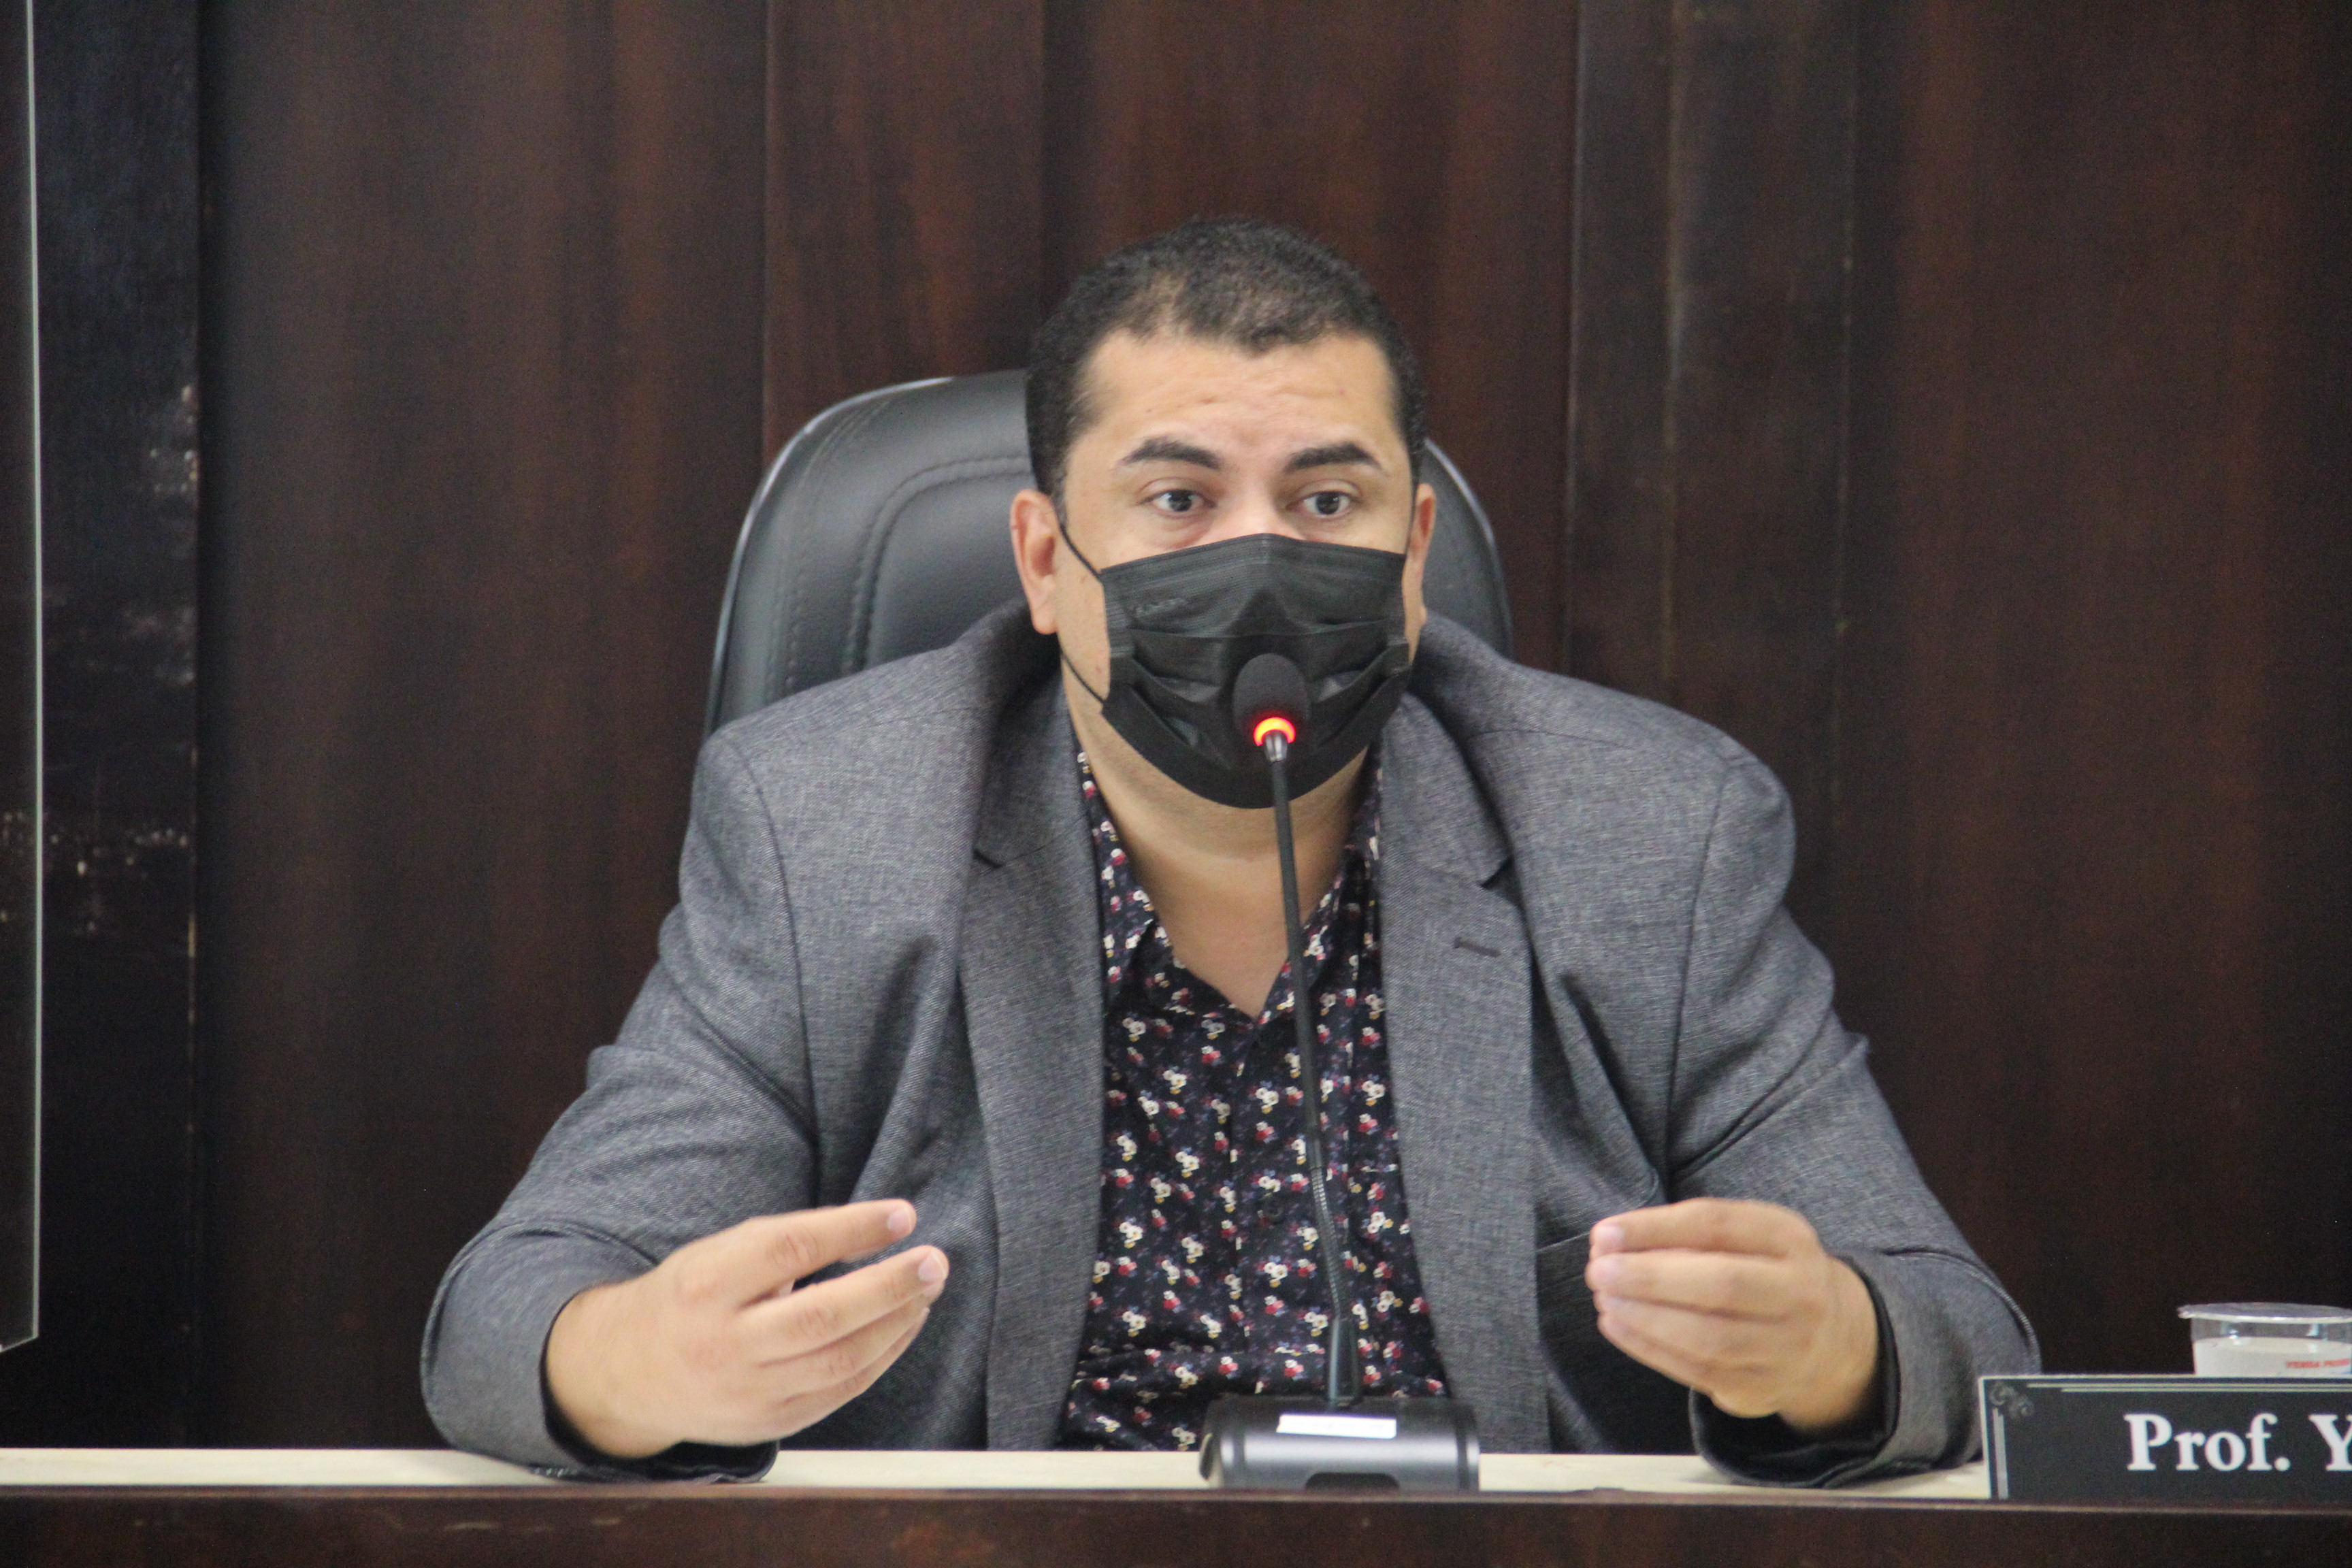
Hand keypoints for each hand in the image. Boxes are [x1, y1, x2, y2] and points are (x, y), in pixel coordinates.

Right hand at [544, 1200, 946, 1457]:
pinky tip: (903, 1325)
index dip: (851, 1230)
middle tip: (936, 1261)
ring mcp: (747, 1392)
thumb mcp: (718, 1253)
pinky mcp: (769, 1424)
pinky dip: (882, 1356)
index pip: (788, 1250)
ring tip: (927, 1289)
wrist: (630, 1374)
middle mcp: (725, 1344)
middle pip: (822, 1317)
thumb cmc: (693, 1296)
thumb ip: (787, 1241)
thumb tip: (880, 1227)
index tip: (902, 1214)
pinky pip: (841, 1391)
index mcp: (707, 1285)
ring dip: (897, 1323)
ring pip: (841, 1361)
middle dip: (890, 1287)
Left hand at [1584, 1198, 1878, 1435]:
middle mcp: (1800, 1295)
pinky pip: (1697, 1372)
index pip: (1718, 1226)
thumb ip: (1688, 1232)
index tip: (1605, 1233)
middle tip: (1598, 1270)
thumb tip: (1612, 1240)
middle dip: (1649, 1278)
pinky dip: (1648, 1348)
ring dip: (1644, 1318)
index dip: (1656, 1228)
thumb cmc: (1764, 1272)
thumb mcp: (1747, 1235)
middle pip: (1722, 1285)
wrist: (1828, 1341)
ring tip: (1604, 1298)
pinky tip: (1617, 1325)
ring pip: (1709, 1338)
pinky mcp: (1760, 1390)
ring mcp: (1786, 1349)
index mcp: (1790, 1240)